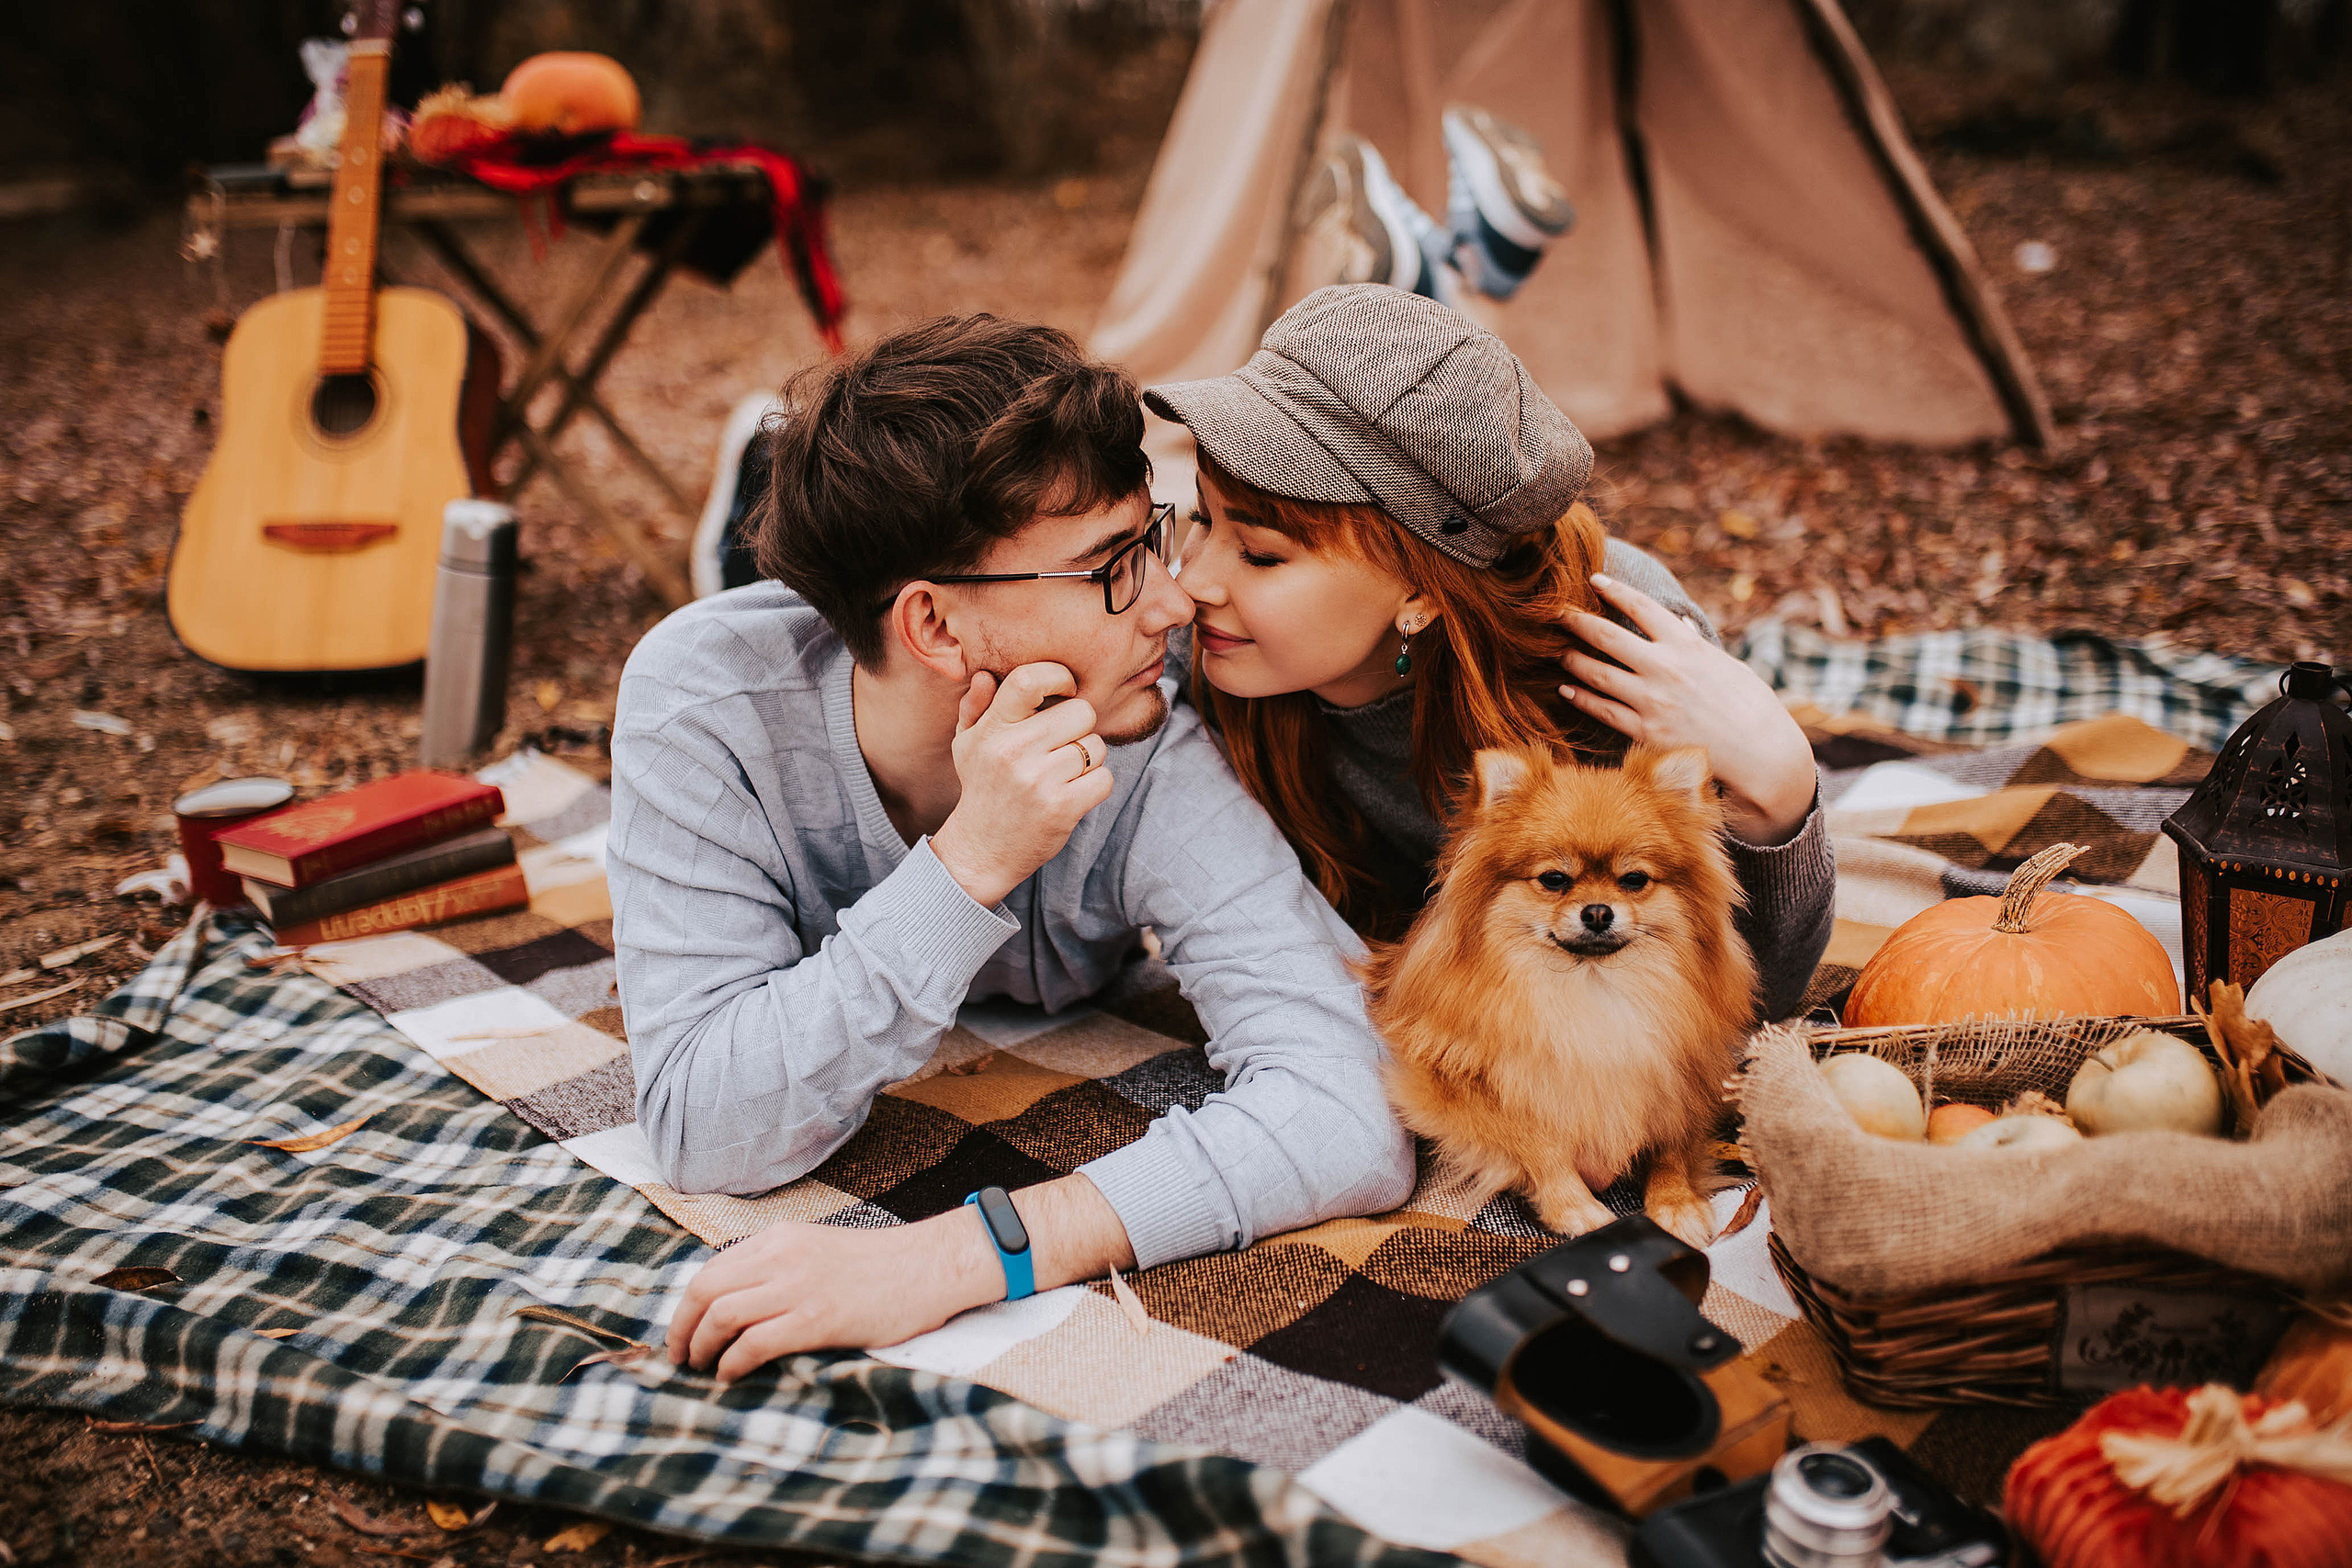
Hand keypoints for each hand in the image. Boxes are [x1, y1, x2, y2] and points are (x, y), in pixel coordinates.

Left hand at [667, 1208, 998, 1382]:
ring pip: (722, 1316)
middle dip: (682, 1329)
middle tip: (680, 1357)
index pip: (710, 1270)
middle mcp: (781, 1256)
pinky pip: (755, 1342)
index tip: (681, 1332)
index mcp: (778, 1239)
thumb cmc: (878, 1265)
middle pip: (705, 1292)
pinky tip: (732, 1375)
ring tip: (703, 1368)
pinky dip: (733, 1363)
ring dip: (702, 1348)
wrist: (928, 1266)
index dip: (685, 1307)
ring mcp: (798, 1287)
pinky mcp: (817, 1318)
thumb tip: (735, 1303)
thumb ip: (777, 1267)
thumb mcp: (816, 1249)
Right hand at [929, 663, 1115, 906]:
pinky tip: (1073, 792)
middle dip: (1080, 727)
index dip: (1059, 678)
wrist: (982, 849)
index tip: (1064, 692)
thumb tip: (985, 676)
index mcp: (993, 729)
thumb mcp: (967, 745)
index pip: (1029, 679)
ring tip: (1063, 773)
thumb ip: (974, 707)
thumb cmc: (982, 788)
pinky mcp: (1062, 808)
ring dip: (1088, 759)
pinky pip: (1104, 778)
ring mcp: (1039, 780)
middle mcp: (1014, 751)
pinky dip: (1095, 785)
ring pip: (1096, 746)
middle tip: (1063, 744)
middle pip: (1081, 712)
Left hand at [1559, 573, 1815, 844]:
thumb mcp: (1728, 665)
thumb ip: (1697, 645)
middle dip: (1577, 620)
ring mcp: (1652, 700)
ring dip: (1573, 660)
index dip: (1615, 590)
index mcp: (1687, 645)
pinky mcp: (1645, 732)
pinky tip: (1566, 690)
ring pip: (1598, 673)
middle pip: (1608, 636)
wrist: (1761, 754)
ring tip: (1557, 651)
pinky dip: (1581, 698)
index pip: (1642, 607)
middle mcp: (1665, 668)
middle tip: (1554, 611)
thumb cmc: (1751, 707)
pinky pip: (1604, 711)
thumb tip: (1681, 624)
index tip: (1594, 579)